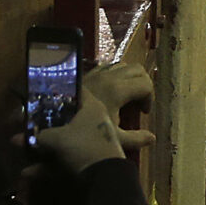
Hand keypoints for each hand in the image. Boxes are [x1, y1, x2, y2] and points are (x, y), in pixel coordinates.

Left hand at [37, 59, 156, 175]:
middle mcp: (108, 78)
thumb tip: (152, 138)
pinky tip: (110, 90)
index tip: (143, 113)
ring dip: (130, 77)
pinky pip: (106, 67)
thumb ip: (135, 139)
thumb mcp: (113, 139)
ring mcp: (95, 75)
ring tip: (127, 94)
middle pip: (137, 69)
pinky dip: (115, 75)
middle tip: (139, 101)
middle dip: (144, 83)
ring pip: (122, 65)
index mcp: (117, 90)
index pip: (146, 85)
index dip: (149, 98)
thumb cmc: (84, 133)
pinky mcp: (85, 76)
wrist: (54, 127)